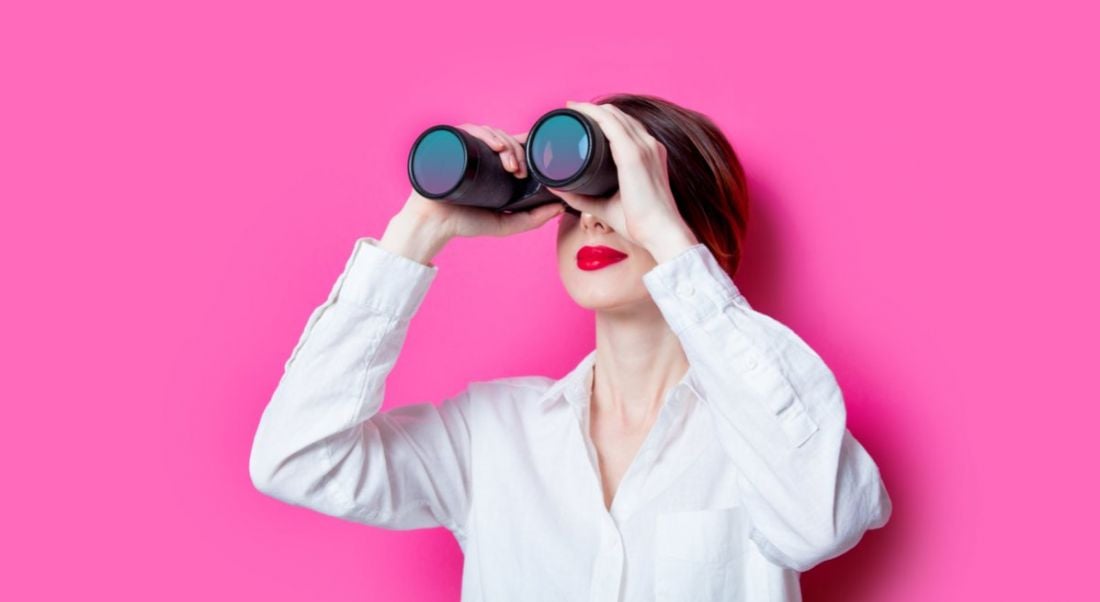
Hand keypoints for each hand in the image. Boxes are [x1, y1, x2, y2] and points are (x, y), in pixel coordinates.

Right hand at [382, 124, 565, 264]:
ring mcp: (464, 146)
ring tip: (512, 166)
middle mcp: (478, 152)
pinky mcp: (448, 142)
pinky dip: (485, 134)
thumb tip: (561, 207)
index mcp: (491, 164)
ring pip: (490, 132)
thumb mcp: (506, 223)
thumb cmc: (464, 222)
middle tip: (521, 171)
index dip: (527, 147)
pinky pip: (469, 129)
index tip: (539, 160)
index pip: (513, 145)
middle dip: (518, 151)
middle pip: (504, 138)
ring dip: (506, 144)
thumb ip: (533, 219)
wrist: (433, 225)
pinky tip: (497, 147)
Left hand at [545, 101, 698, 261]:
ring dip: (590, 108)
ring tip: (570, 108)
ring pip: (613, 115)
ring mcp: (644, 146)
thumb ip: (581, 197)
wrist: (659, 232)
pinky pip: (611, 123)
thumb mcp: (606, 204)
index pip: (625, 126)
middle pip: (618, 116)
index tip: (580, 117)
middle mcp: (649, 145)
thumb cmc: (639, 223)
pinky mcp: (634, 154)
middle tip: (570, 112)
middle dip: (593, 110)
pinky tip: (578, 110)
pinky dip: (593, 114)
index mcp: (648, 154)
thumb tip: (557, 188)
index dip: (603, 117)